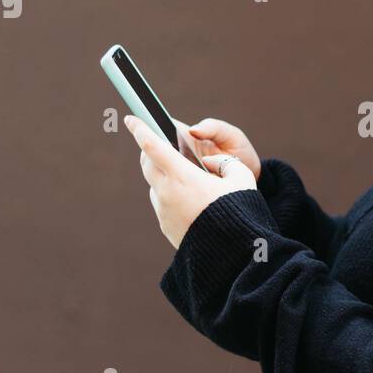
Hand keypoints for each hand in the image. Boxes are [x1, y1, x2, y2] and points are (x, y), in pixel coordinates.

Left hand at [125, 115, 256, 249]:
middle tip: (159, 143)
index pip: (153, 146)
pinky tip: (189, 199)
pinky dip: (170, 195)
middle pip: (147, 164)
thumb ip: (226, 162)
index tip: (130, 118)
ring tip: (184, 176)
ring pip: (155, 184)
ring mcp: (164, 211)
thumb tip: (209, 163)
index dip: (140, 129)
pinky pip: (162, 204)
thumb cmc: (240, 211)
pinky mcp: (166, 226)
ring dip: (163, 175)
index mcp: (183, 176)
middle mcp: (167, 193)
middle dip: (150, 150)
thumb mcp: (242, 177)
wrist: (232, 254)